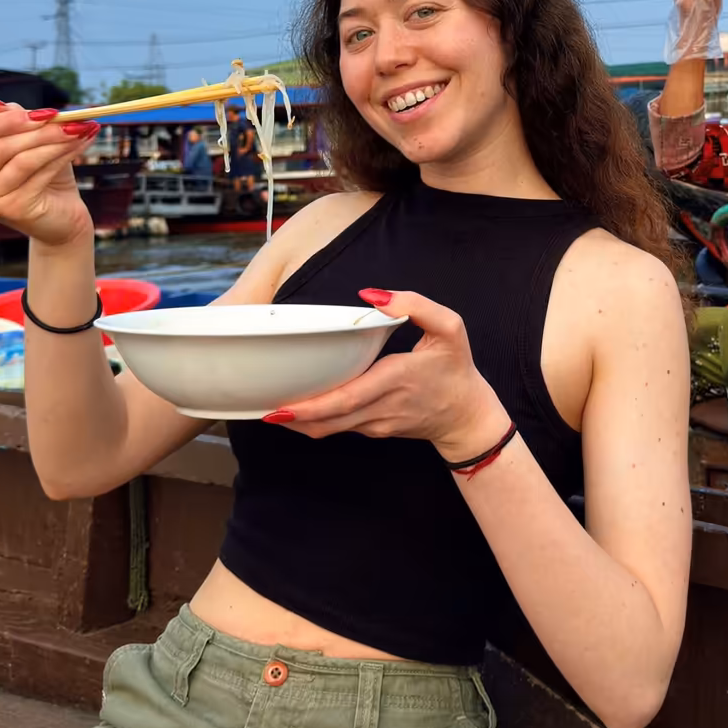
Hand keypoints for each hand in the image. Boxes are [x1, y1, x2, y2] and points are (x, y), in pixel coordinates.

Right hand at [0, 99, 100, 247]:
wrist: (63, 219)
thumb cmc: (44, 179)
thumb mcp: (28, 145)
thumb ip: (11, 124)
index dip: (6, 119)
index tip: (43, 111)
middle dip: (37, 129)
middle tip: (68, 119)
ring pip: (21, 159)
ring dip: (55, 141)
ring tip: (80, 129)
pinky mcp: (10, 209)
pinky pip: (38, 174)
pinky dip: (62, 156)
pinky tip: (80, 145)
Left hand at [266, 289, 511, 462]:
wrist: (468, 417)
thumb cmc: (456, 369)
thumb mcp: (450, 328)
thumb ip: (415, 305)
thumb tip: (371, 296)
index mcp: (395, 380)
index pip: (347, 398)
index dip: (312, 406)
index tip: (281, 406)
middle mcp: (381, 408)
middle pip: (328, 420)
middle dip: (292, 417)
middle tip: (259, 407)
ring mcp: (376, 424)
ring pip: (329, 430)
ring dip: (298, 422)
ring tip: (269, 407)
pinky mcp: (374, 430)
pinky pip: (339, 428)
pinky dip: (315, 421)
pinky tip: (297, 408)